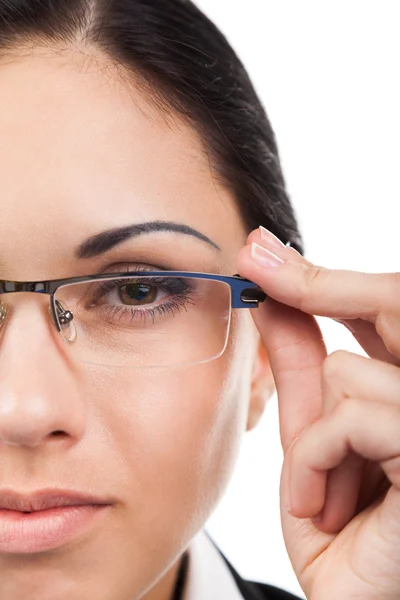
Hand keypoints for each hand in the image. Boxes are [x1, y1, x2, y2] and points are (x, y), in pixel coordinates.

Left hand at [236, 227, 399, 599]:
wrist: (348, 598)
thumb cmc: (337, 521)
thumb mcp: (312, 431)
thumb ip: (300, 364)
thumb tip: (270, 295)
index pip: (379, 306)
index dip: (320, 276)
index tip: (260, 247)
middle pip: (387, 305)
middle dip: (315, 286)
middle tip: (253, 252)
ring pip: (350, 372)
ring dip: (317, 436)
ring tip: (327, 489)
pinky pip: (354, 417)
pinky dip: (318, 461)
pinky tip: (326, 506)